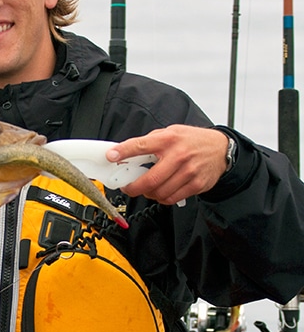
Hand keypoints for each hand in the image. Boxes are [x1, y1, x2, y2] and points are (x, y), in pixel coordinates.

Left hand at [106, 125, 228, 204]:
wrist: (220, 149)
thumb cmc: (192, 141)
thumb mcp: (171, 133)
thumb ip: (151, 142)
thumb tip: (126, 152)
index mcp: (169, 139)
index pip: (141, 145)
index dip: (123, 151)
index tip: (111, 156)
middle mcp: (179, 155)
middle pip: (149, 179)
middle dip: (133, 187)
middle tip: (128, 187)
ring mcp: (188, 172)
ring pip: (159, 192)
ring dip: (148, 193)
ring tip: (148, 188)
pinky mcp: (195, 185)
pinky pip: (170, 198)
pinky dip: (161, 198)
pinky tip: (162, 191)